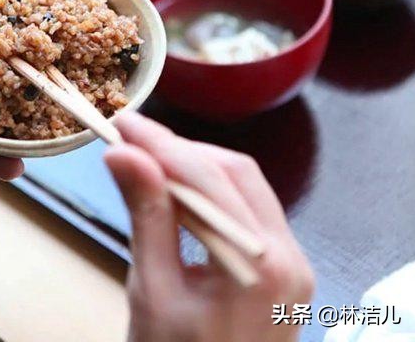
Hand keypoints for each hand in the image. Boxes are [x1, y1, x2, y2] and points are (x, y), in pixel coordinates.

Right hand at [104, 112, 313, 341]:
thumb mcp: (152, 291)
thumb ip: (145, 217)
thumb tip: (124, 154)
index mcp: (262, 268)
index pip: (210, 180)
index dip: (162, 144)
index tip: (122, 123)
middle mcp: (290, 260)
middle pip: (236, 174)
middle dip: (180, 150)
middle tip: (130, 138)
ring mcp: (292, 266)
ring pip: (243, 188)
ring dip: (194, 169)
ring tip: (144, 160)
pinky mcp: (282, 272)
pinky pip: (245, 214)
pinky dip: (208, 195)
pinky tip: (174, 192)